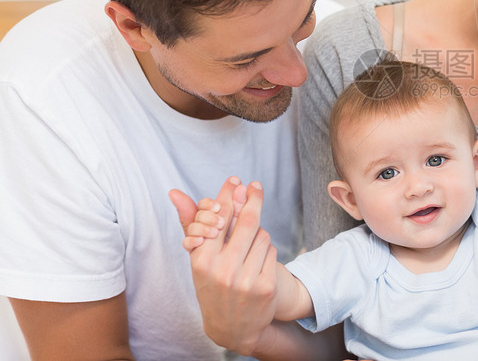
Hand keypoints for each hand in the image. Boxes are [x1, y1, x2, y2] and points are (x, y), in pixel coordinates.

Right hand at [169, 178, 279, 355]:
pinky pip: (271, 251)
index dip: (228, 196)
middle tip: (255, 185)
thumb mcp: (198, 259)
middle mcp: (223, 271)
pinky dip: (265, 250)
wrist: (233, 328)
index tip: (236, 180)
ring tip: (248, 245)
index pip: (219, 218)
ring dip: (257, 233)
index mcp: (202, 261)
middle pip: (246, 221)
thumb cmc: (212, 285)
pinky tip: (257, 260)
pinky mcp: (267, 287)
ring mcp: (246, 280)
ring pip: (262, 235)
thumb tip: (176, 192)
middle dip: (252, 199)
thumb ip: (191, 224)